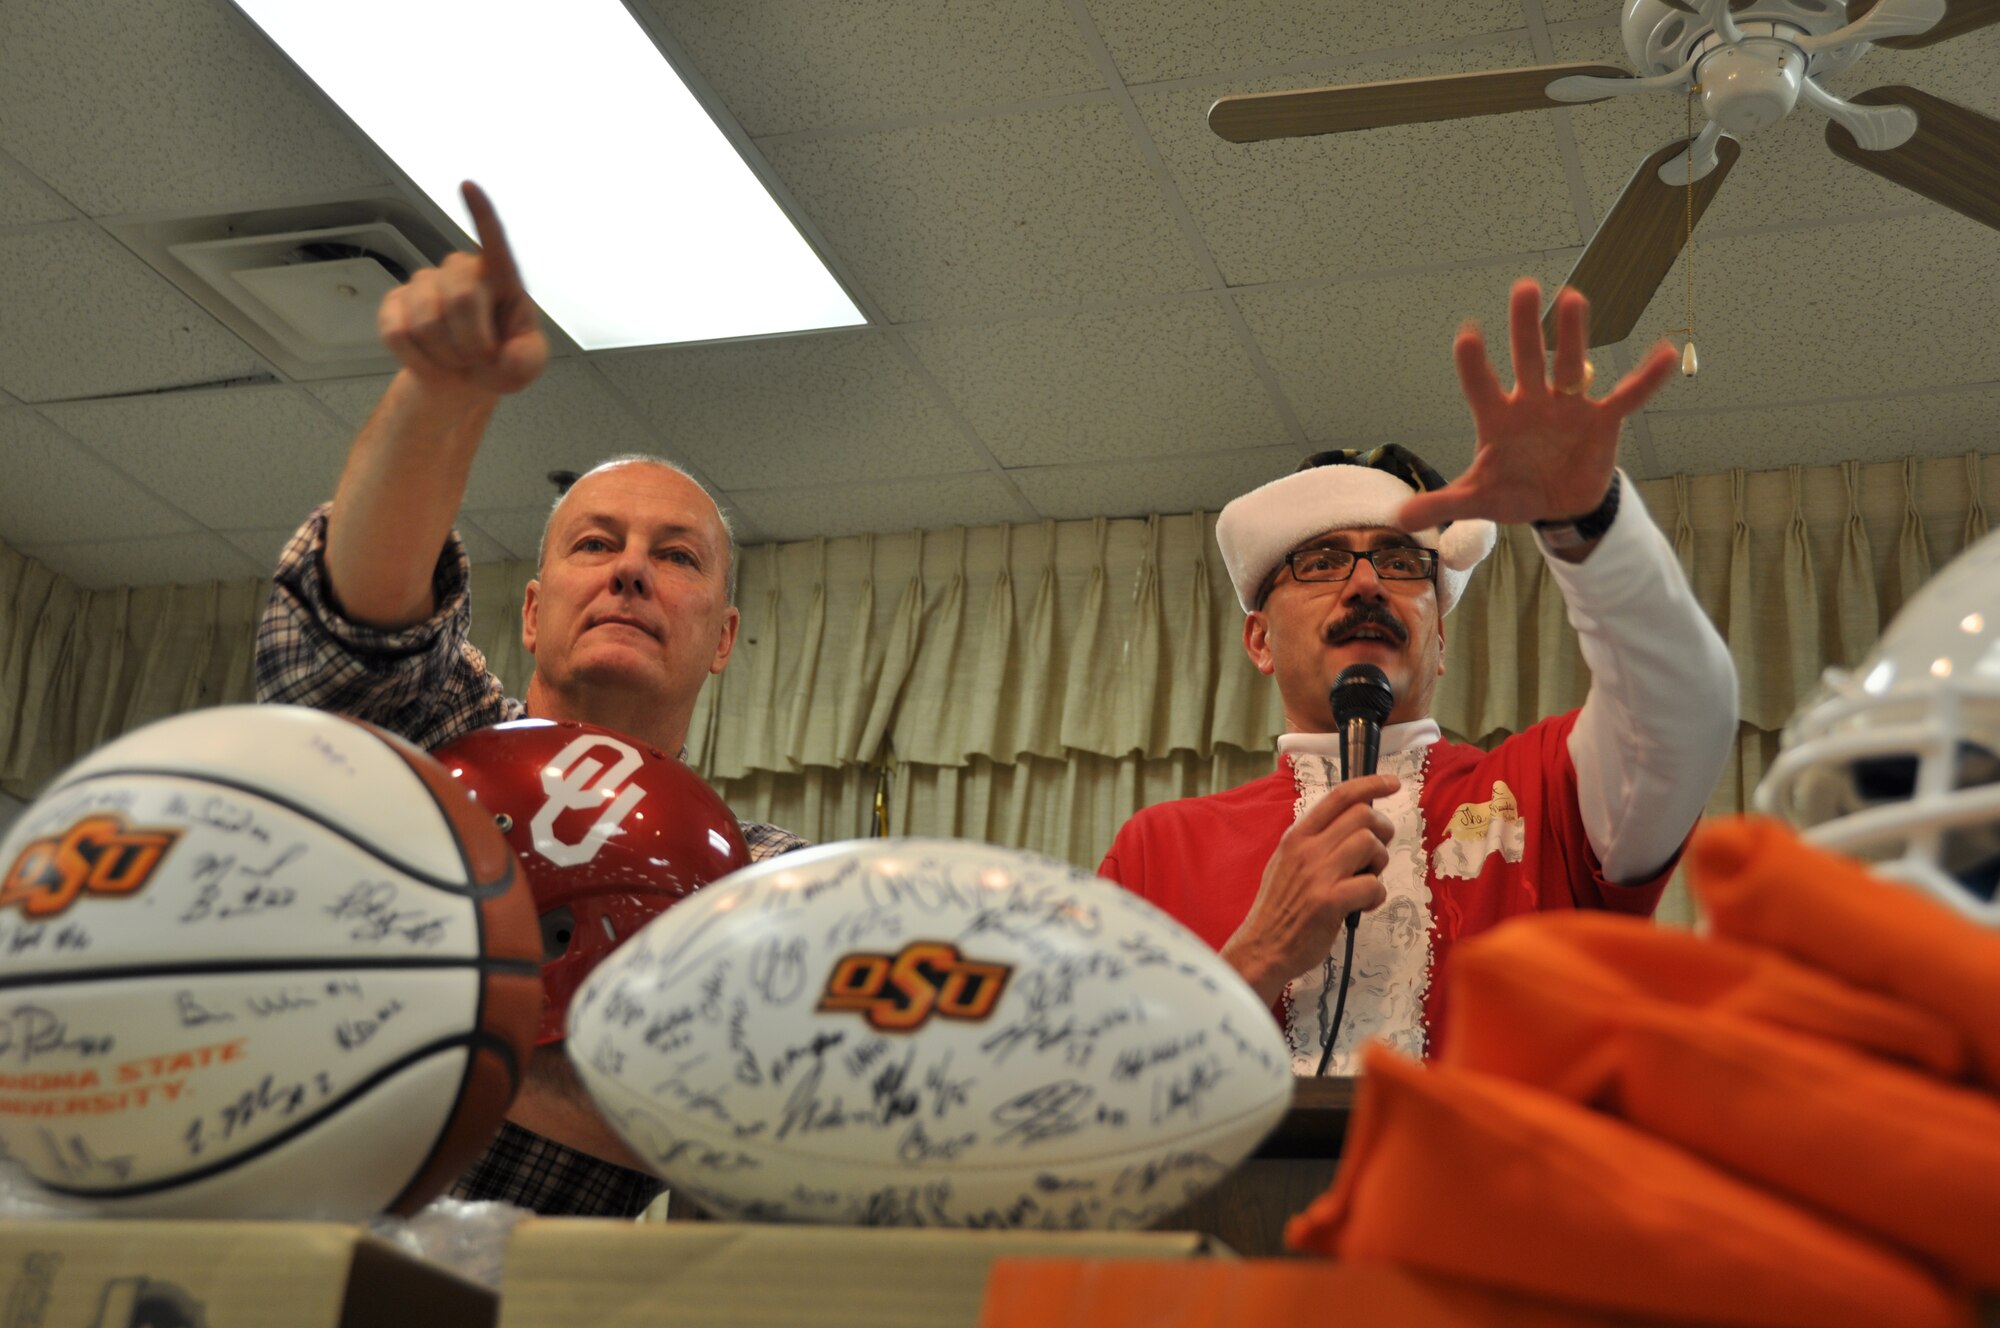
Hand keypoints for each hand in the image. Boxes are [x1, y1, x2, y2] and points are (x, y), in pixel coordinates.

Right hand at [377, 181, 547, 396]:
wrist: (464, 380)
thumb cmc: (501, 361)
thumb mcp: (526, 364)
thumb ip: (526, 358)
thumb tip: (510, 354)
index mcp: (499, 277)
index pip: (493, 241)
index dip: (481, 214)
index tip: (469, 186)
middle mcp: (460, 271)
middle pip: (461, 299)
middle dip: (473, 342)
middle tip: (479, 357)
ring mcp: (424, 285)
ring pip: (425, 322)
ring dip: (445, 354)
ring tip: (456, 357)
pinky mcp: (395, 304)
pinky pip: (397, 333)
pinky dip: (417, 358)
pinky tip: (430, 357)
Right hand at [1220, 773, 1398, 1004]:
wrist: (1262, 947)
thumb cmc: (1280, 908)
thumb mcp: (1286, 862)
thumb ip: (1313, 841)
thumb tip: (1352, 825)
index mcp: (1296, 836)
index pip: (1339, 796)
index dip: (1371, 784)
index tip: (1392, 783)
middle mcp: (1306, 849)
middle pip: (1362, 815)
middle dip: (1382, 830)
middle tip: (1377, 853)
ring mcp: (1317, 874)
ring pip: (1370, 844)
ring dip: (1379, 863)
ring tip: (1367, 881)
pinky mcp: (1328, 902)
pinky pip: (1372, 885)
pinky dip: (1376, 895)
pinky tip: (1363, 905)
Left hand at [1398, 278, 1675, 530]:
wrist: (1557, 504)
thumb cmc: (1512, 492)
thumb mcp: (1477, 500)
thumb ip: (1442, 504)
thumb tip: (1399, 518)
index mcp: (1497, 418)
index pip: (1481, 385)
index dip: (1474, 363)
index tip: (1468, 334)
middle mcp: (1532, 402)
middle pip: (1527, 358)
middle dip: (1525, 326)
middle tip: (1525, 287)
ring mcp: (1568, 406)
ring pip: (1571, 365)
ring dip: (1573, 335)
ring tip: (1575, 298)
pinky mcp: (1602, 420)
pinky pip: (1627, 396)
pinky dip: (1647, 378)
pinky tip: (1666, 353)